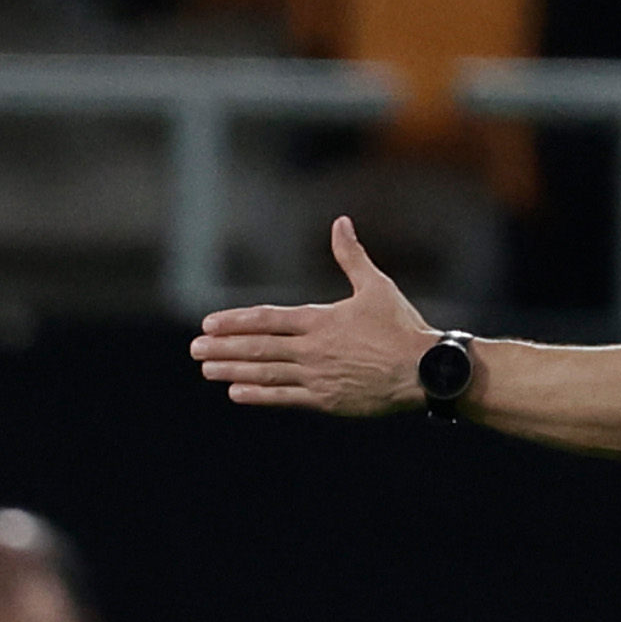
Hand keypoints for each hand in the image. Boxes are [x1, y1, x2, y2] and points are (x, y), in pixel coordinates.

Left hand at [190, 218, 436, 416]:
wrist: (426, 371)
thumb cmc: (402, 327)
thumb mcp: (376, 286)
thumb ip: (351, 256)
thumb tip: (340, 222)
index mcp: (320, 320)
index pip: (268, 318)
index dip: (236, 321)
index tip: (209, 323)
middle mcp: (312, 348)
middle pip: (259, 347)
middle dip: (223, 347)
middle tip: (195, 348)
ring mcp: (317, 376)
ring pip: (265, 372)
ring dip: (233, 370)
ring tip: (207, 368)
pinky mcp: (326, 400)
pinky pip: (284, 397)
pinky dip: (258, 394)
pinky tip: (236, 391)